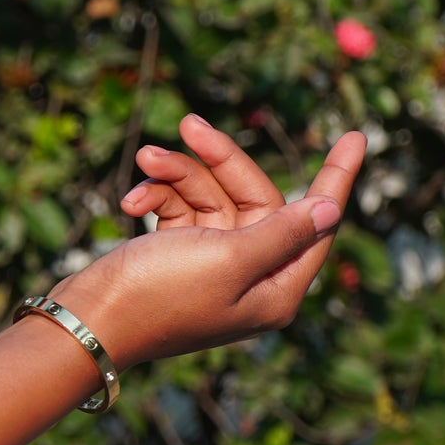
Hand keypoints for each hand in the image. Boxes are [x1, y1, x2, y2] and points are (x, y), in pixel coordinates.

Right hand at [50, 116, 365, 374]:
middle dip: (219, 161)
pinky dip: (157, 195)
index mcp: (276, 287)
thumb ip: (282, 232)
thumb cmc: (162, 295)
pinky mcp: (175, 254)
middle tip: (188, 125)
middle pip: (254, 197)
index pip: (317, 222)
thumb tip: (329, 210)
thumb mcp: (230, 258)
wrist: (88, 320)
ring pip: (210, 196)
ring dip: (176, 174)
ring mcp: (211, 264)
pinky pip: (179, 208)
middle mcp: (250, 275)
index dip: (336, 177)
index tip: (356, 136)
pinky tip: (131, 200)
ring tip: (145, 160)